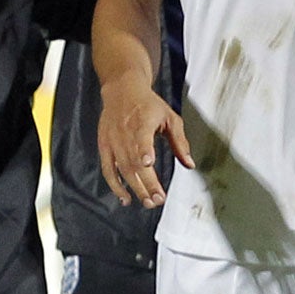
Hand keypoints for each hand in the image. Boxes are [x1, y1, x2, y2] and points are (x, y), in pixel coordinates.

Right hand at [98, 86, 193, 207]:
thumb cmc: (149, 105)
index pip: (141, 138)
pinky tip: (125, 198)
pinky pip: (108, 169)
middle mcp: (124, 133)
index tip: (148, 163)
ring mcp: (112, 141)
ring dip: (134, 188)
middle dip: (146, 183)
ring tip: (148, 202)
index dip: (144, 151)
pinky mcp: (104, 146)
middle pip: (133, 161)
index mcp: (141, 122)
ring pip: (122, 169)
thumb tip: (190, 164)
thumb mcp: (170, 118)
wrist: (122, 91)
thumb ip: (180, 142)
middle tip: (158, 200)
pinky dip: (115, 185)